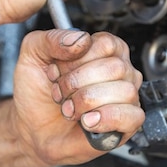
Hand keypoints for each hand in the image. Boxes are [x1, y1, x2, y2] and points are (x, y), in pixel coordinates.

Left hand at [12, 29, 144, 166]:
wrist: (33, 127)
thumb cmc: (38, 92)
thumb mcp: (33, 54)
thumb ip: (52, 39)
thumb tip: (82, 40)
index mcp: (103, 49)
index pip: (106, 44)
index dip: (78, 60)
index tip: (58, 72)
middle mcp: (120, 70)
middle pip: (115, 67)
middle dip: (78, 83)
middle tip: (61, 93)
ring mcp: (127, 96)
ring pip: (124, 91)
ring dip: (87, 103)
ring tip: (70, 109)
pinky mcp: (129, 123)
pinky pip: (133, 116)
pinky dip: (107, 119)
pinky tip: (88, 121)